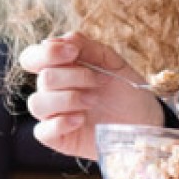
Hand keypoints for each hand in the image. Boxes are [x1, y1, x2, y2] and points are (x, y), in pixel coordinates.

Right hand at [17, 32, 162, 159]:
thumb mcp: (112, 61)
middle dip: (74, 76)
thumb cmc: (127, 89)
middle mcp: (53, 91)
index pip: (32, 58)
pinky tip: (81, 119)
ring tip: (93, 101)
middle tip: (98, 81)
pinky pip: (42, 131)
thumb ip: (86, 47)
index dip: (47, 53)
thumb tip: (57, 40)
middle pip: (43, 78)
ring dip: (69, 98)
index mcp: (60, 69)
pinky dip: (60, 123)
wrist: (146, 119)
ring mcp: (54, 115)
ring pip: (38, 103)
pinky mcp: (58, 138)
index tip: (73, 53)